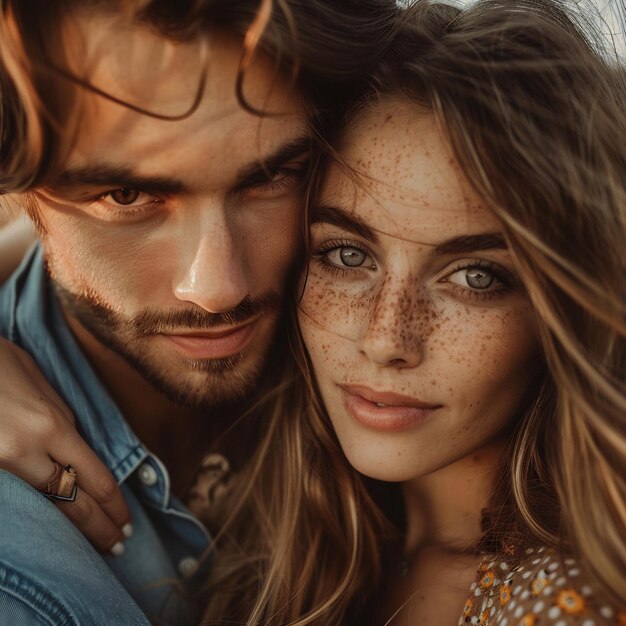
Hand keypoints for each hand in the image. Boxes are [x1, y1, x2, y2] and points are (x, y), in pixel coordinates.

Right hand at [0, 336, 131, 553]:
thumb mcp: (39, 384)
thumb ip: (60, 418)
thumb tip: (74, 446)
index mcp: (51, 425)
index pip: (96, 478)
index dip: (114, 505)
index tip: (126, 521)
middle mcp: (28, 450)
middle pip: (75, 502)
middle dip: (101, 527)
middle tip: (119, 545)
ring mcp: (1, 462)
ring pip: (47, 504)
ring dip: (76, 528)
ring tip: (96, 544)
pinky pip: (19, 495)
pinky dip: (42, 511)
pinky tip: (54, 525)